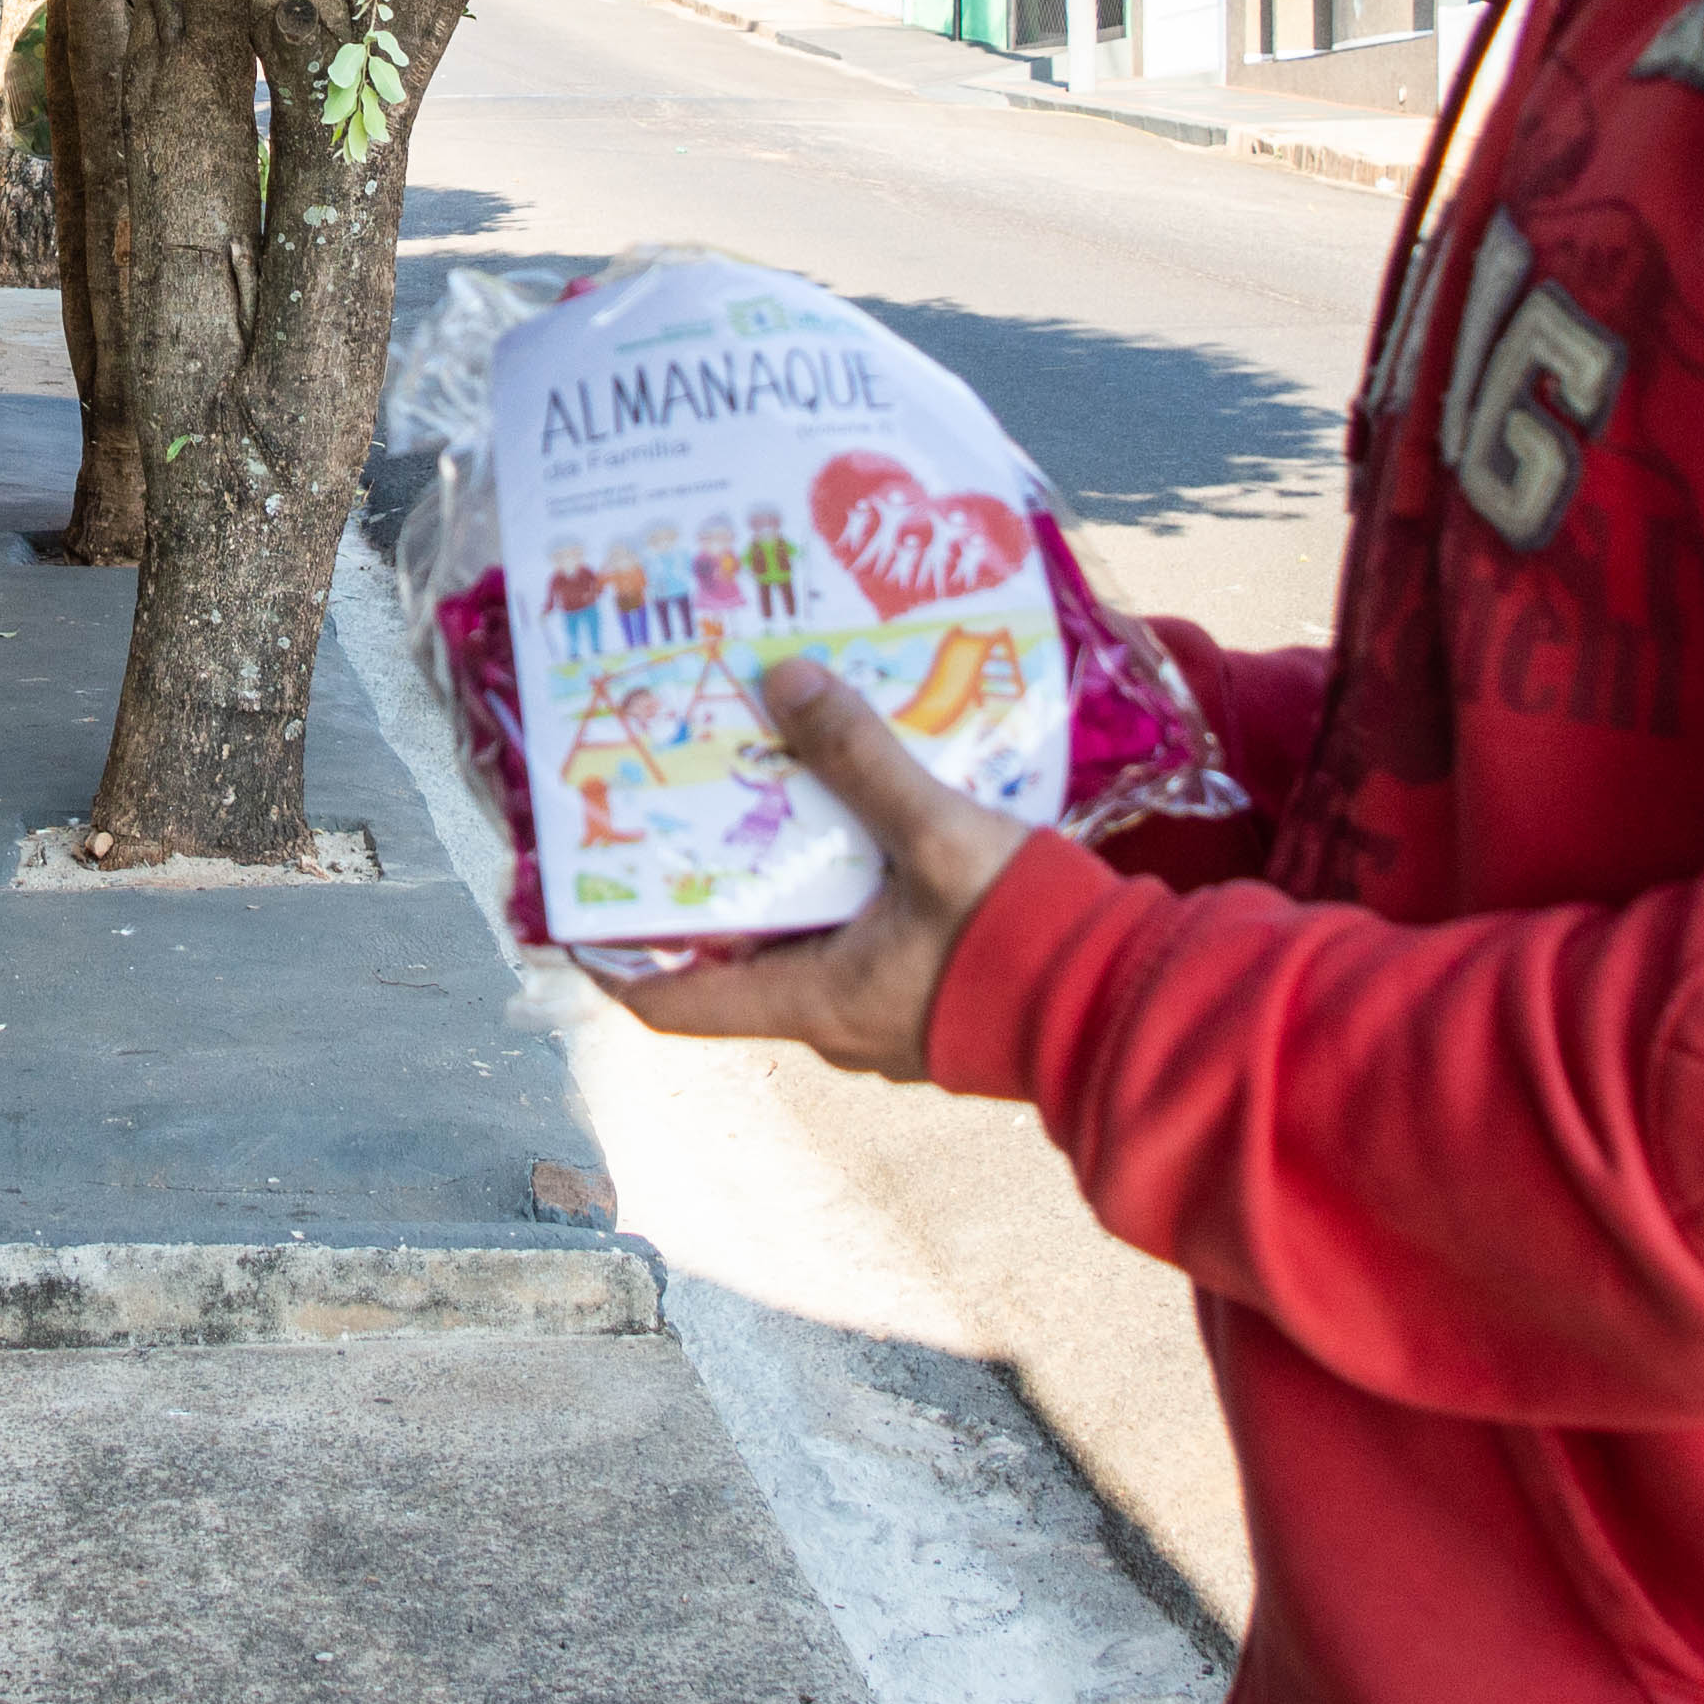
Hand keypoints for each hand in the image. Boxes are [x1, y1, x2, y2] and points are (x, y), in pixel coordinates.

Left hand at [606, 657, 1036, 1080]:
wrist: (1124, 998)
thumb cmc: (1022, 930)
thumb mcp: (934, 830)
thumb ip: (862, 756)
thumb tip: (784, 680)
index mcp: (810, 999)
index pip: (673, 1005)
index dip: (615, 959)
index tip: (580, 903)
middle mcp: (835, 1024)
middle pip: (735, 964)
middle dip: (707, 891)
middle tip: (689, 812)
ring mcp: (886, 1020)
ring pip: (802, 952)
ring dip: (782, 888)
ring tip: (773, 802)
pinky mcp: (933, 1002)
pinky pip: (862, 949)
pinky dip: (843, 897)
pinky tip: (863, 834)